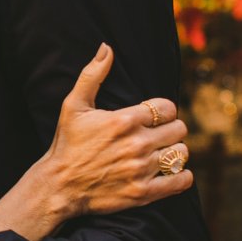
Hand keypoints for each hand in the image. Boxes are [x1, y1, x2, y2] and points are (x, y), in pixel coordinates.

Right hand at [0, 44, 192, 240]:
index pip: (168, 108)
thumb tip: (107, 47)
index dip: (163, 111)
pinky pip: (181, 181)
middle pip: (179, 129)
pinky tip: (172, 173)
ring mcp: (142, 169)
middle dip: (170, 130)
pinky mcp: (143, 192)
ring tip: (162, 153)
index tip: (154, 117)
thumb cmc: (66, 143)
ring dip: (175, 152)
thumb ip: (92, 75)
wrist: (58, 185)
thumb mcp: (73, 105)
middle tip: (158, 135)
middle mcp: (137, 143)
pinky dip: (182, 176)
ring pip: (181, 153)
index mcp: (124, 120)